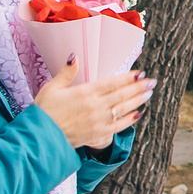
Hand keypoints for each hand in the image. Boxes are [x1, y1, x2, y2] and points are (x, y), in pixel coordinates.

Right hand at [33, 59, 154, 148]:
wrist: (40, 137)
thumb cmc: (44, 111)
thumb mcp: (52, 87)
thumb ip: (67, 73)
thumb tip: (75, 56)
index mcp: (85, 92)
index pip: (112, 83)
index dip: (128, 78)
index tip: (139, 73)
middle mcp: (95, 106)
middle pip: (122, 94)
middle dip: (139, 87)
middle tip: (152, 81)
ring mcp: (98, 121)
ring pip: (124, 108)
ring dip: (138, 100)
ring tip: (149, 93)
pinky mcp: (98, 134)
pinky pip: (119, 125)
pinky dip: (130, 119)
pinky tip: (139, 113)